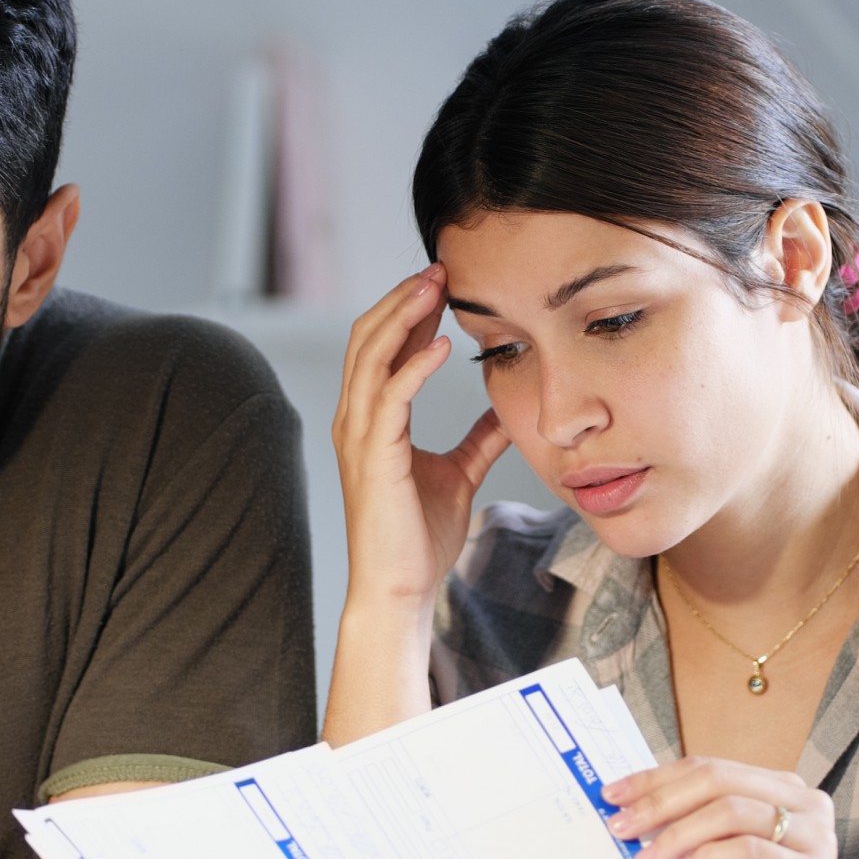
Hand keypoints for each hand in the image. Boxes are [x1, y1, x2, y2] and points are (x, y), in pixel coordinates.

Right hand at [331, 264, 511, 603]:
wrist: (399, 589)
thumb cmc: (419, 538)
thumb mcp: (458, 473)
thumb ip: (476, 438)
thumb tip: (504, 411)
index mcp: (370, 420)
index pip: (380, 346)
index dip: (407, 310)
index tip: (442, 282)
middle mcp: (355, 420)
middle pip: (367, 337)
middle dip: (402, 298)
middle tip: (440, 268)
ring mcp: (358, 437)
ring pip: (371, 356)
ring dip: (404, 316)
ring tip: (436, 286)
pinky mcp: (374, 457)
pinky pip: (390, 398)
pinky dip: (414, 366)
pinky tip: (442, 345)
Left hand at [604, 757, 841, 858]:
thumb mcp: (722, 850)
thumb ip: (693, 822)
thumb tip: (628, 807)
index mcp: (779, 786)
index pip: (707, 768)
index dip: (657, 778)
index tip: (614, 794)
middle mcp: (803, 802)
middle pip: (717, 781)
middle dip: (660, 802)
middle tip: (621, 825)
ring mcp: (813, 836)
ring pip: (731, 812)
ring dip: (679, 833)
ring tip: (648, 858)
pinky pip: (750, 851)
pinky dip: (711, 856)